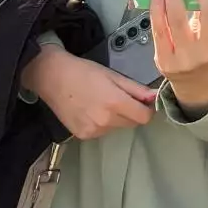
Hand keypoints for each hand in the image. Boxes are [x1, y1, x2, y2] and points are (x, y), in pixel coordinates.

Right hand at [21, 48, 156, 138]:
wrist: (52, 78)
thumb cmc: (84, 72)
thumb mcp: (113, 76)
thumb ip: (136, 89)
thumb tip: (154, 97)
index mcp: (115, 103)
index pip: (144, 118)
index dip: (147, 109)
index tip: (143, 102)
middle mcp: (105, 121)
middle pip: (132, 123)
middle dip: (131, 112)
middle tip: (118, 97)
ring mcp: (93, 130)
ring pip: (117, 128)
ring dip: (116, 118)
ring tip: (101, 102)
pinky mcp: (83, 135)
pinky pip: (102, 131)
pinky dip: (102, 123)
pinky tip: (91, 110)